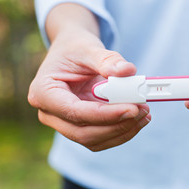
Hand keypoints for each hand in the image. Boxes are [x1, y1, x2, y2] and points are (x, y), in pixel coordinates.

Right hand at [28, 30, 150, 150]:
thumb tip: (128, 71)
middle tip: (143, 110)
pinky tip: (138, 119)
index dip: (105, 114)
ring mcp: (64, 123)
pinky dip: (121, 131)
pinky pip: (101, 137)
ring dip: (122, 131)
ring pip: (94, 140)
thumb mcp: (89, 48)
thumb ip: (107, 59)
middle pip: (83, 133)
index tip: (133, 108)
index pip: (74, 112)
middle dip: (116, 126)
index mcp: (43, 92)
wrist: (71, 52)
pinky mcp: (79, 126)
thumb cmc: (75, 48)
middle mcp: (49, 113)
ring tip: (145, 114)